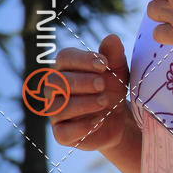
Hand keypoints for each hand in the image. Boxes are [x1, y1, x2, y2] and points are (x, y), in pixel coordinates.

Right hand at [50, 34, 129, 152]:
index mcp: (65, 68)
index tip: (104, 64)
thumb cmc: (112, 87)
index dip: (83, 59)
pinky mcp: (61, 134)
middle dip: (81, 82)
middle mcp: (54, 89)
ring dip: (84, 103)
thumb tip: (112, 38)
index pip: (64, 58)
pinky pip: (63, 132)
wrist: (119, 118)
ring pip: (59, 107)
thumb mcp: (117, 70)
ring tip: (105, 101)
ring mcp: (55, 112)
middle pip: (56, 82)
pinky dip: (83, 127)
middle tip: (103, 84)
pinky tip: (99, 120)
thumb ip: (114, 55)